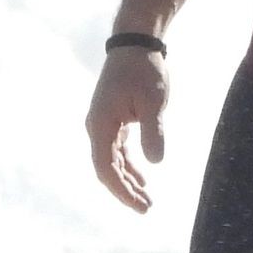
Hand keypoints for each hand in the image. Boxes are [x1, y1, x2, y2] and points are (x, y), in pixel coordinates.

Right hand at [85, 49, 168, 212]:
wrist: (136, 43)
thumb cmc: (145, 70)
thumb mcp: (154, 101)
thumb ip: (153, 131)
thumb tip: (155, 163)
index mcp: (101, 124)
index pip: (106, 168)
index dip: (121, 190)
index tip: (140, 205)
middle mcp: (97, 127)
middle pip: (107, 169)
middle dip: (125, 191)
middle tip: (147, 208)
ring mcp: (103, 123)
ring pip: (112, 161)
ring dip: (127, 180)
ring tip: (146, 199)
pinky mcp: (113, 119)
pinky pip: (117, 150)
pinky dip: (128, 165)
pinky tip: (141, 178)